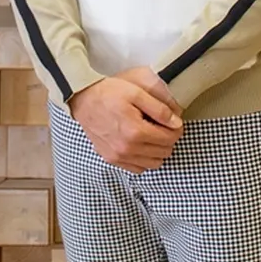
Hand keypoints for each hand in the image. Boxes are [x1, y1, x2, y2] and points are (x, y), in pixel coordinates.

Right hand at [68, 74, 183, 172]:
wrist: (83, 100)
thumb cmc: (108, 93)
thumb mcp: (137, 92)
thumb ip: (159, 109)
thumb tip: (176, 123)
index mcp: (136, 131)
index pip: (170, 138)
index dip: (177, 129)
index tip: (174, 122)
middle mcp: (127, 149)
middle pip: (164, 152)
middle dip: (168, 139)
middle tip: (163, 126)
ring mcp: (118, 156)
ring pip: (153, 164)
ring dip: (158, 151)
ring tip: (152, 135)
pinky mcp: (111, 159)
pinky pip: (138, 168)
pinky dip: (144, 159)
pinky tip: (141, 145)